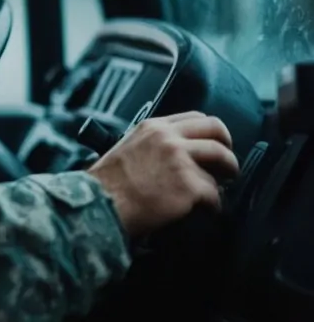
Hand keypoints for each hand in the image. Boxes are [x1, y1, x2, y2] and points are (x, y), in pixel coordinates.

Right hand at [87, 111, 239, 237]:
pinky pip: (215, 193)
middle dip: (227, 149)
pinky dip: (213, 205)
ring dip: (224, 178)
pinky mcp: (189, 185)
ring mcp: (180, 160)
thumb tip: (179, 152)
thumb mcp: (128, 147)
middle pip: (217, 131)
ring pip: (222, 161)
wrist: (100, 203)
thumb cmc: (109, 183)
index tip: (214, 144)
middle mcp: (169, 138)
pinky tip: (205, 210)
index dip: (211, 132)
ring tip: (217, 190)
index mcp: (153, 127)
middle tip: (227, 166)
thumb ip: (154, 143)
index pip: (197, 117)